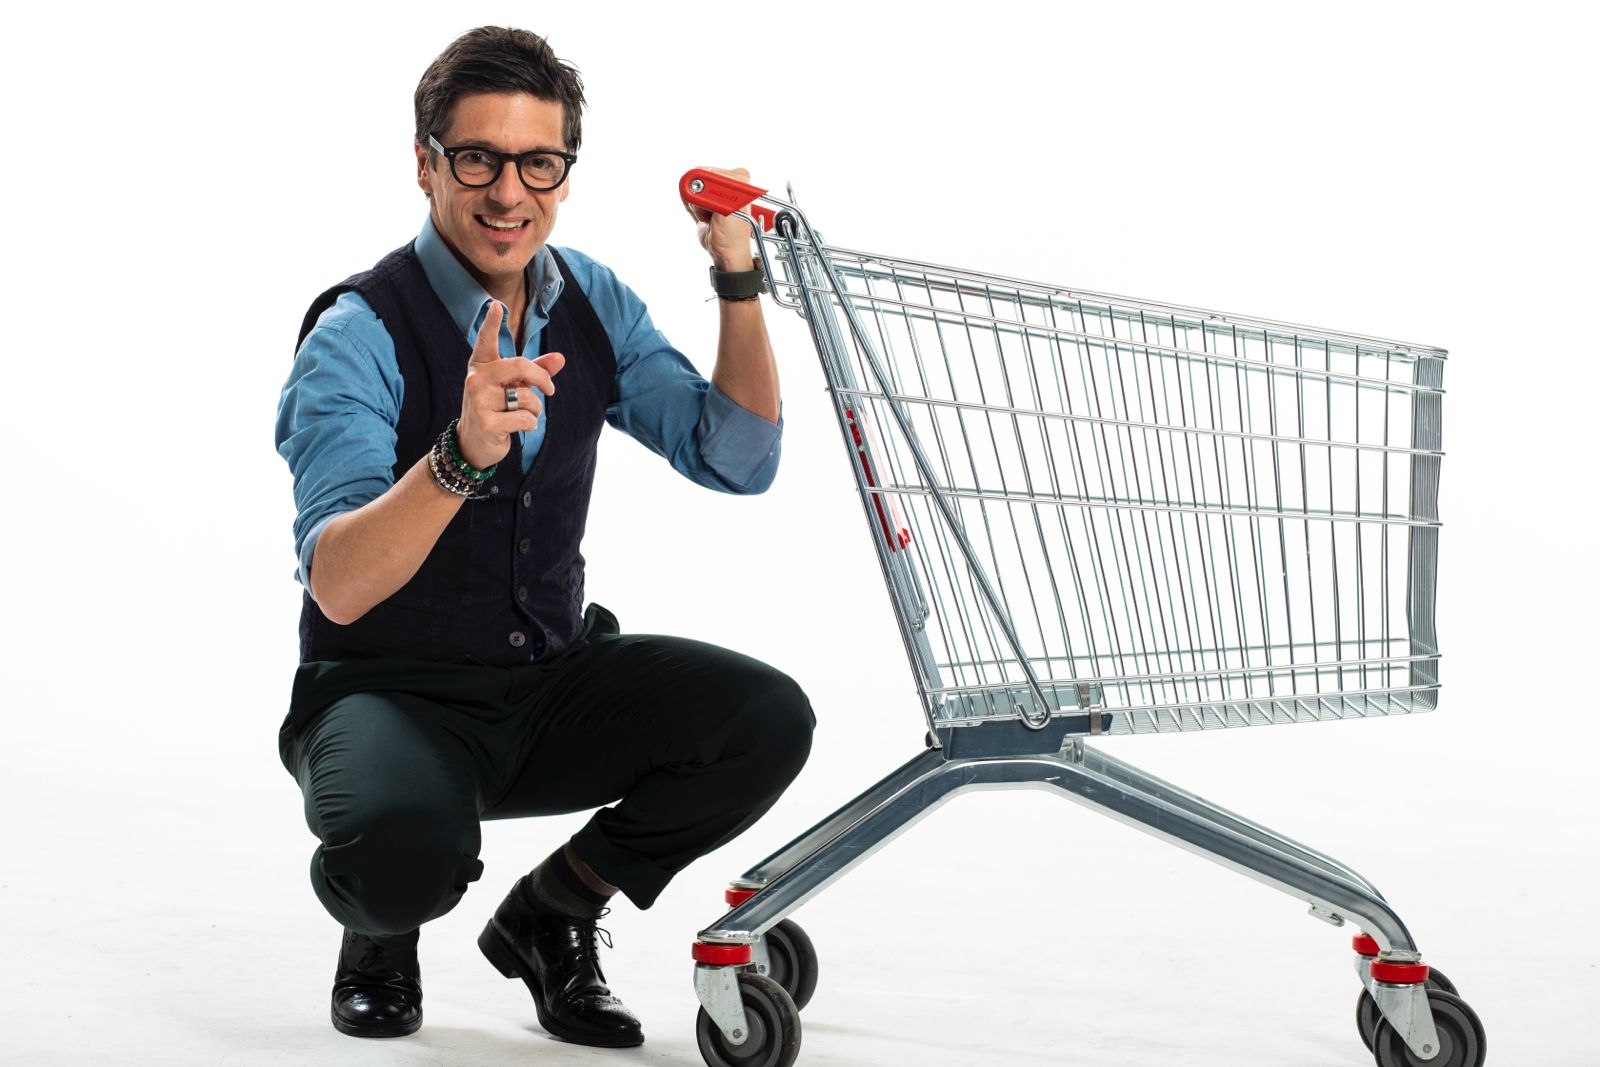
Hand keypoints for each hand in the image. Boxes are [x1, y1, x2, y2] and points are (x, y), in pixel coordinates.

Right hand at [456, 301, 565, 470]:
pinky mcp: (486, 423)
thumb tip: (560, 358)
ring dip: (535, 409)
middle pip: (521, 366)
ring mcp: (479, 401)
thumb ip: (536, 371)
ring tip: (524, 414)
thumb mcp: (513, 386)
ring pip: (527, 397)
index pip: (486, 341)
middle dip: (542, 379)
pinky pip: (525, 418)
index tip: (497, 305)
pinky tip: (519, 427)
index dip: (492, 323)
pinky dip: (530, 425)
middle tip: (550, 391)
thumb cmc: (496, 408)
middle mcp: (476, 379)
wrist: (473, 443)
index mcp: (481, 366)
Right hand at [685, 165, 755, 272]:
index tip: (712, 207)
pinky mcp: (705, 196)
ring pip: (690, 187)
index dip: (705, 191)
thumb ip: (711, 194)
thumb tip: (694, 181)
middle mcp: (729, 179)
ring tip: (709, 217)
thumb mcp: (726, 213)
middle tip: (711, 214)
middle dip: (699, 199)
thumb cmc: (732, 236)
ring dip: (695, 205)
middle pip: (698, 177)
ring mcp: (716, 187)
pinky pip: (687, 194)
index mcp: (740, 180)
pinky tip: (703, 216)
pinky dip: (691, 208)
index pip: (710, 171)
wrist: (726, 252)